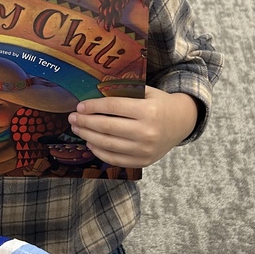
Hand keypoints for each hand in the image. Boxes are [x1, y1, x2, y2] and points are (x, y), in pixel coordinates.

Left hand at [67, 86, 197, 167]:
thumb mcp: (147, 92)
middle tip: (72, 117)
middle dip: (85, 122)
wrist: (182, 122)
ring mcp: (145, 149)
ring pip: (108, 144)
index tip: (79, 105)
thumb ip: (124, 92)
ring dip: (88, 136)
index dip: (93, 106)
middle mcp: (147, 131)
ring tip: (77, 129)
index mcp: (148, 110)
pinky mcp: (143, 162)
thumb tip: (93, 94)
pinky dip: (99, 152)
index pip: (113, 108)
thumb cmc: (160, 104)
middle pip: (107, 127)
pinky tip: (90, 143)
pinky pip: (115, 159)